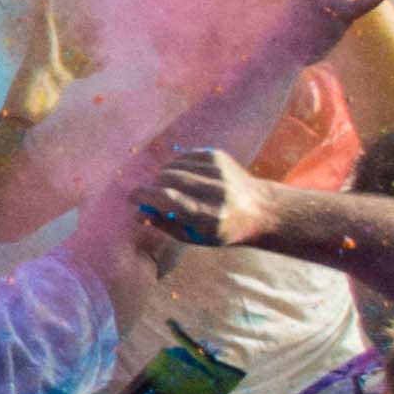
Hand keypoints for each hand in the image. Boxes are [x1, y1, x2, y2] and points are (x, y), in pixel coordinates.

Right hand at [137, 146, 277, 254]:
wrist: (262, 209)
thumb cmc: (224, 229)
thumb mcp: (196, 237)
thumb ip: (166, 225)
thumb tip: (137, 213)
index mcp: (210, 215)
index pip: (168, 199)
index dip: (144, 196)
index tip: (132, 197)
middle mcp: (215, 190)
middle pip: (167, 179)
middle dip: (153, 187)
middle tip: (153, 195)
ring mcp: (218, 170)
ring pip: (172, 166)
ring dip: (163, 177)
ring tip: (170, 187)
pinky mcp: (217, 156)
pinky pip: (182, 156)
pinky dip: (175, 165)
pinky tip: (182, 176)